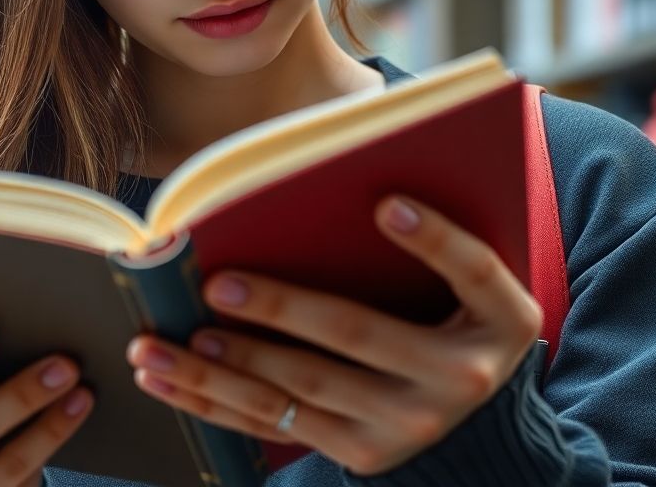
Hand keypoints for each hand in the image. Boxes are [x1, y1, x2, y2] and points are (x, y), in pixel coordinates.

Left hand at [126, 196, 541, 476]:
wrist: (483, 414)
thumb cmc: (469, 321)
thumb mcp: (486, 286)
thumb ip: (449, 246)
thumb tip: (378, 201)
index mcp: (491, 323)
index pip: (470, 271)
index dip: (432, 239)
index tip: (387, 205)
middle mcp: (449, 384)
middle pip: (354, 336)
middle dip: (280, 311)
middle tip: (217, 286)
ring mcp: (398, 429)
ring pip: (298, 392)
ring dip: (222, 368)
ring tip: (163, 344)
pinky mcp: (360, 454)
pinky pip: (277, 426)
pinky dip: (216, 403)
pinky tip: (168, 380)